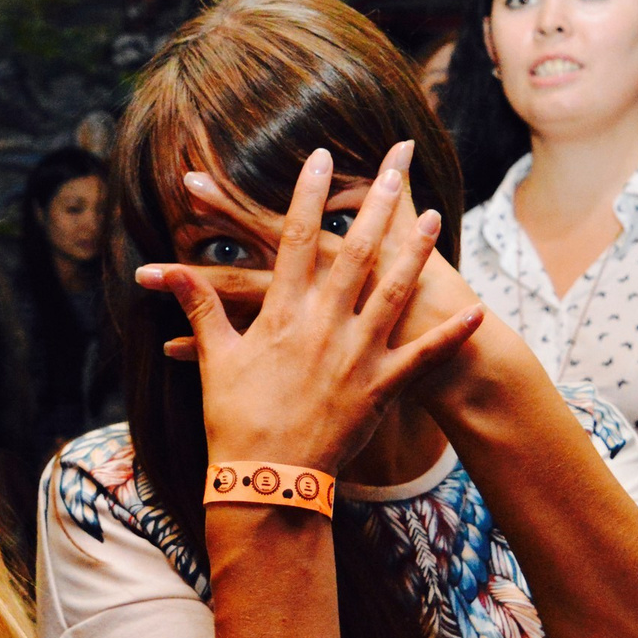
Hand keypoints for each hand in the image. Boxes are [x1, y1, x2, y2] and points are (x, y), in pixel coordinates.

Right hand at [137, 145, 481, 471]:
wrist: (267, 480)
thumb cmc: (234, 419)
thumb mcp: (214, 359)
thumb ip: (199, 308)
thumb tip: (162, 271)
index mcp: (282, 315)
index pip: (297, 240)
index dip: (310, 196)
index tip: (321, 158)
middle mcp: (323, 326)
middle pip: (354, 254)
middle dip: (375, 207)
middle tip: (394, 169)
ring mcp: (356, 356)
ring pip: (394, 293)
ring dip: (416, 252)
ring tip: (434, 214)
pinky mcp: (381, 388)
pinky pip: (422, 356)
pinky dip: (449, 335)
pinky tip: (475, 310)